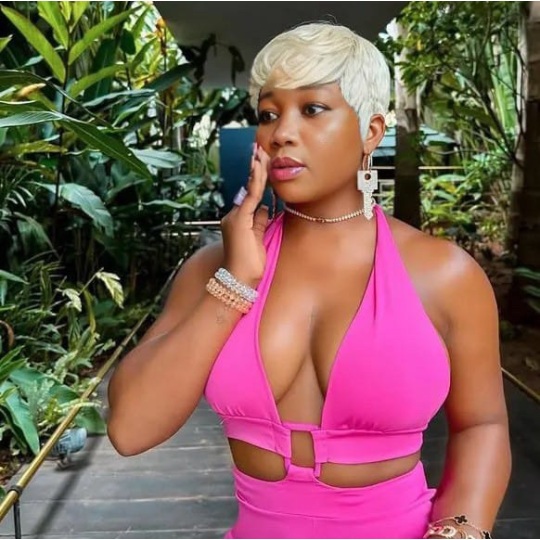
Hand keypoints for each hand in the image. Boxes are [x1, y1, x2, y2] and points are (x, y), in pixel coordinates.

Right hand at [220, 144, 269, 287]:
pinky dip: (256, 181)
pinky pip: (252, 196)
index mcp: (240, 221)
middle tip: (259, 148)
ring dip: (256, 169)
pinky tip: (260, 167)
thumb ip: (260, 223)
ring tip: (261, 151)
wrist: (238, 280)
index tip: (262, 163)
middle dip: (255, 167)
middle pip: (249, 187)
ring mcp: (236, 217)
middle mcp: (235, 215)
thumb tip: (267, 208)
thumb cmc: (249, 265)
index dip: (257, 179)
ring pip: (250, 188)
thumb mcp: (259, 239)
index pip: (252, 195)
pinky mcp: (240, 220)